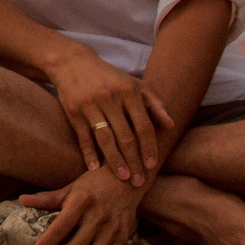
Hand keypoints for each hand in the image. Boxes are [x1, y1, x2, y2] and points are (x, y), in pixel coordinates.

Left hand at [17, 169, 142, 244]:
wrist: (128, 180)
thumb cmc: (94, 184)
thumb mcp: (71, 187)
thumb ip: (47, 198)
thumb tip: (22, 200)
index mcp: (81, 202)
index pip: (60, 228)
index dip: (46, 244)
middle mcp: (98, 217)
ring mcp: (113, 229)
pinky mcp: (123, 238)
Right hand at [42, 42, 175, 186]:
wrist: (73, 63)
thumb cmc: (109, 77)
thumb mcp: (134, 84)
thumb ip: (155, 103)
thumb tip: (171, 125)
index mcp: (128, 92)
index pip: (143, 125)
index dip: (149, 147)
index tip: (152, 166)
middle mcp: (110, 98)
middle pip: (125, 136)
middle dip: (134, 161)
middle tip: (139, 181)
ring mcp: (90, 106)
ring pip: (105, 139)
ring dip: (115, 161)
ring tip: (124, 178)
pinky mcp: (74, 112)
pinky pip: (84, 137)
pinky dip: (89, 154)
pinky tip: (95, 169)